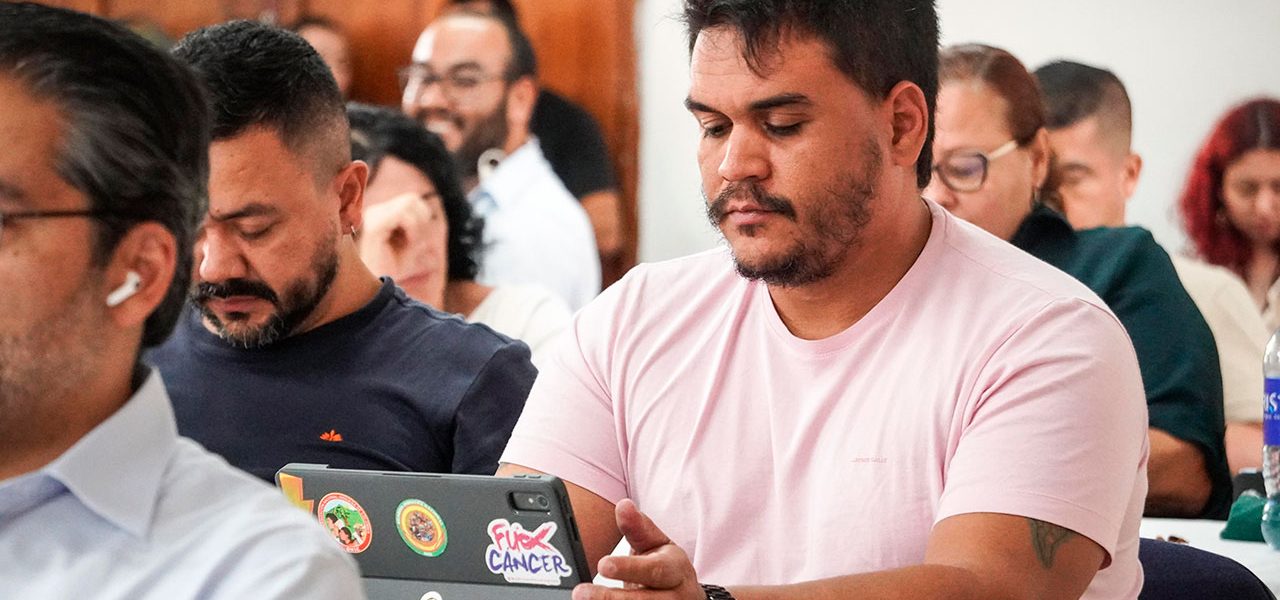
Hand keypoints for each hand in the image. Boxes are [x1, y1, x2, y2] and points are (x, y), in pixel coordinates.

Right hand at [357, 192, 434, 272]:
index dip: (423, 215)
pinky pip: (402, 215)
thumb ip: (418, 226)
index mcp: (381, 213)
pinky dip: (412, 229)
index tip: (418, 236)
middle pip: (412, 199)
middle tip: (416, 239)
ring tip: (412, 242)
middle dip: (421, 218)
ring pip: (408, 203)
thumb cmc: (394, 267)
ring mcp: (373, 217)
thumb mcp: (411, 243)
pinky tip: (409, 242)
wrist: (378, 287)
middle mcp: (375, 212)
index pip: (411, 200)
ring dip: (417, 224)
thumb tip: (430, 213)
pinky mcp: (375, 226)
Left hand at [572, 499, 704, 599]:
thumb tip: (624, 506)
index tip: (603, 564)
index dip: (629, 568)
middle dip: (611, 598)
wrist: (686, 597)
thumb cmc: (666, 568)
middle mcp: (676, 596)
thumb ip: (638, 528)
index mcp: (676, 569)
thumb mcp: (656, 545)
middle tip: (581, 593)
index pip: (655, 570)